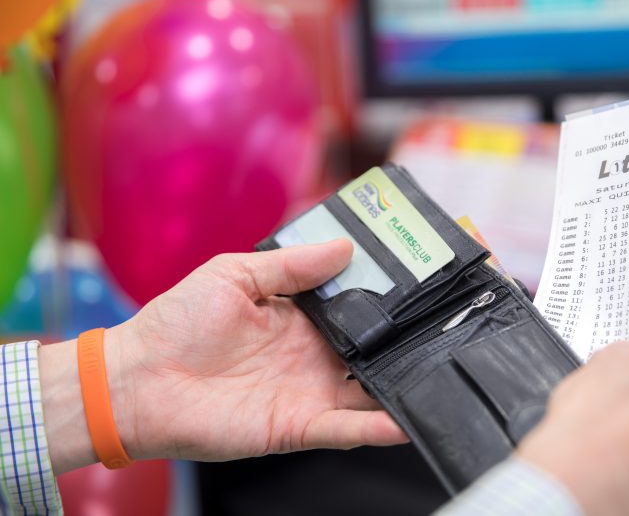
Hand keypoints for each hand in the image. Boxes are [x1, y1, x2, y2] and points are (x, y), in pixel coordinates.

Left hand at [41, 240, 405, 473]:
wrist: (139, 380)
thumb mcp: (234, 274)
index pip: (354, 306)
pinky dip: (375, 427)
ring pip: (367, 389)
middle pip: (370, 349)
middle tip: (444, 325)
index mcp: (298, 317)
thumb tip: (344, 247)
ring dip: (399, 383)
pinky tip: (403, 420)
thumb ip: (291, 265)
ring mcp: (307, 391)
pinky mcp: (296, 425)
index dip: (384, 297)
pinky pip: (344, 428)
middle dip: (404, 341)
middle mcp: (310, 355)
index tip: (418, 281)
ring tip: (439, 369)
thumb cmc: (177, 322)